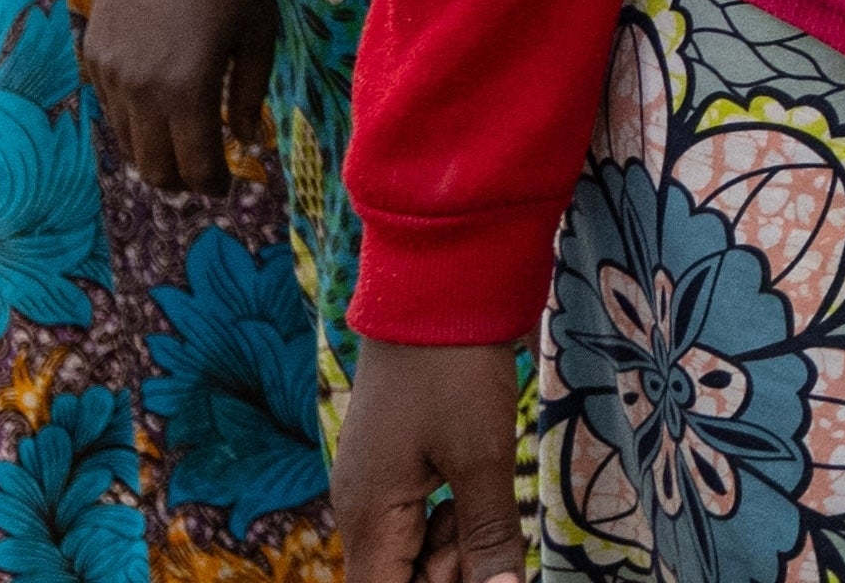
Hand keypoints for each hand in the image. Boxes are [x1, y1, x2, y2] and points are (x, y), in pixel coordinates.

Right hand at [89, 0, 276, 187]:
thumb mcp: (259, 32)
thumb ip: (249, 93)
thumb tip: (244, 139)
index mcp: (188, 88)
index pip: (195, 162)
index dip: (212, 183)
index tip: (226, 188)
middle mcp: (140, 90)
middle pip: (153, 164)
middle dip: (180, 180)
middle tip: (203, 179)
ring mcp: (111, 73)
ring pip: (128, 141)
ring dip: (154, 155)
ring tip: (181, 154)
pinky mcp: (95, 55)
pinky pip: (112, 108)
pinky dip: (134, 122)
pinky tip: (158, 114)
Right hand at [329, 342, 524, 582]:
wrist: (432, 290)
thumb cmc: (455, 371)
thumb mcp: (483, 455)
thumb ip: (487, 534)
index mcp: (367, 518)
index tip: (478, 567)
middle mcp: (357, 510)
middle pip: (397, 580)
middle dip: (448, 571)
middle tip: (483, 517)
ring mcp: (372, 486)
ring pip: (409, 552)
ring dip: (452, 544)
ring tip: (481, 492)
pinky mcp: (392, 466)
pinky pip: (414, 519)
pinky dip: (449, 515)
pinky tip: (472, 481)